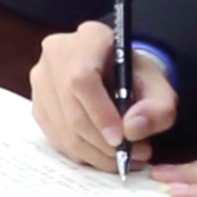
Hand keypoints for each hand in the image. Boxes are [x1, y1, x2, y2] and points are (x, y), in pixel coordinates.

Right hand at [29, 22, 175, 165]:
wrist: (117, 74)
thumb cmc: (136, 78)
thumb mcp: (159, 89)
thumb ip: (157, 108)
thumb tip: (132, 129)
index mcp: (89, 38)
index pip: (83, 79)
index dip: (100, 113)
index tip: (121, 139)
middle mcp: (57, 53)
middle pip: (70, 107)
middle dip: (100, 142)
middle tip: (130, 156)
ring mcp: (41, 78)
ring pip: (61, 126)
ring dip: (93, 152)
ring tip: (122, 159)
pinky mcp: (37, 102)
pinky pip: (55, 136)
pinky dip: (80, 153)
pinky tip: (102, 155)